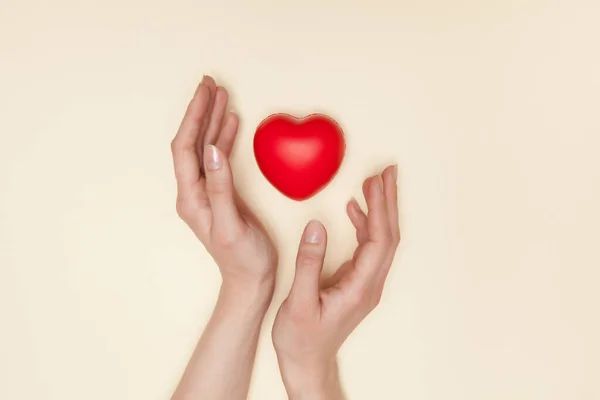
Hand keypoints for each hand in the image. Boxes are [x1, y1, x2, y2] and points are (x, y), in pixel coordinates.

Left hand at [171, 75, 277, 301]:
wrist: (251, 280)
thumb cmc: (242, 259)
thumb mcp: (231, 225)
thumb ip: (221, 188)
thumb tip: (212, 151)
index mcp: (191, 198)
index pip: (185, 149)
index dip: (193, 118)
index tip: (204, 93)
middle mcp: (194, 191)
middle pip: (192, 142)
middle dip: (200, 111)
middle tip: (210, 84)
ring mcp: (207, 191)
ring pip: (205, 147)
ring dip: (212, 120)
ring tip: (221, 95)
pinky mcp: (221, 193)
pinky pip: (219, 158)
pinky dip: (224, 137)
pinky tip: (231, 123)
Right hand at [272, 165, 399, 399]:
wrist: (307, 364)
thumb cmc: (301, 339)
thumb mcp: (298, 302)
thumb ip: (308, 263)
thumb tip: (316, 226)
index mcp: (360, 288)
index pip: (378, 239)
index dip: (381, 207)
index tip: (379, 180)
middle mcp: (369, 284)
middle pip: (388, 235)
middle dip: (388, 201)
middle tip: (387, 172)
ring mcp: (365, 284)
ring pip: (381, 240)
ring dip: (378, 210)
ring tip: (373, 183)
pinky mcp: (357, 283)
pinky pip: (368, 248)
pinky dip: (364, 225)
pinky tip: (355, 210)